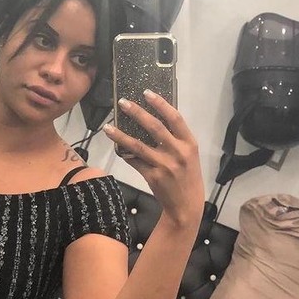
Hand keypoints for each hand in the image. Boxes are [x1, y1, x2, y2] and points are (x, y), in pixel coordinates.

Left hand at [104, 90, 204, 227]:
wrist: (186, 205)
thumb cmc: (187, 176)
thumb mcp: (189, 155)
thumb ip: (176, 139)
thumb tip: (153, 118)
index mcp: (190, 143)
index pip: (175, 118)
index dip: (160, 104)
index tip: (146, 93)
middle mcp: (178, 152)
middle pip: (154, 127)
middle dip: (137, 112)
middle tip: (122, 102)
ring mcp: (164, 165)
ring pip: (138, 145)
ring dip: (120, 135)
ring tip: (108, 127)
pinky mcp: (153, 177)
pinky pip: (134, 162)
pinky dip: (124, 153)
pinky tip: (115, 146)